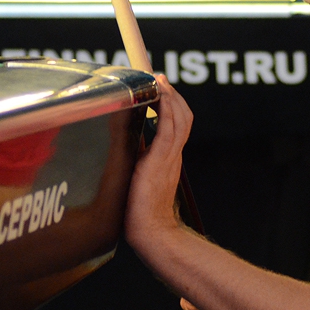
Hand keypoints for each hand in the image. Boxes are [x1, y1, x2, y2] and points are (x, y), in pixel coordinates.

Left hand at [124, 76, 192, 256]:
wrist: (151, 230)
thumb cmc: (141, 210)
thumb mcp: (139, 177)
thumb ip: (138, 160)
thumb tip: (126, 145)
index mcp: (169, 158)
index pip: (177, 124)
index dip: (171, 105)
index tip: (160, 90)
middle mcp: (173, 155)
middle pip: (183, 116)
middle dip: (173, 94)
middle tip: (160, 79)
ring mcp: (170, 157)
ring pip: (180, 118)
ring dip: (170, 96)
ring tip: (161, 82)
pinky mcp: (162, 160)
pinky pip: (170, 129)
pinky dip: (167, 109)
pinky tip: (160, 97)